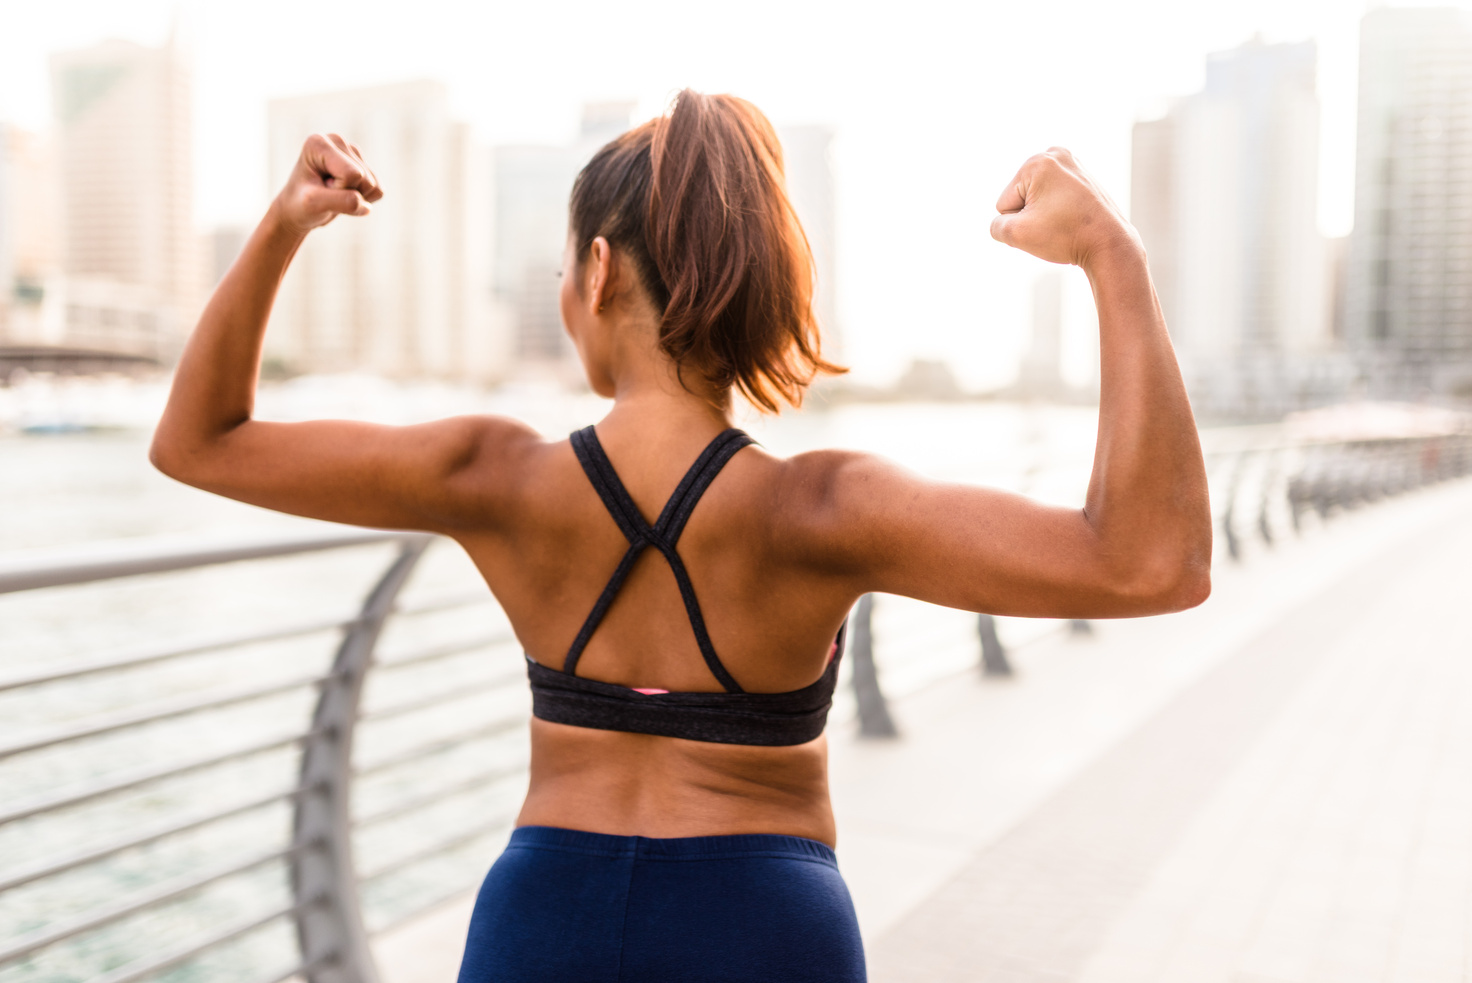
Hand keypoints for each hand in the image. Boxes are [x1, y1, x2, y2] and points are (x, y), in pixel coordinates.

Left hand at [272, 133, 382, 235]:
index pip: (351, 174)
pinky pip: (379, 190)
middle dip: (348, 193)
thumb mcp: (313, 204)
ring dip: (356, 198)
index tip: (318, 189)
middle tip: (325, 193)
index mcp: (319, 143)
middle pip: (364, 179)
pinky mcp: (363, 165)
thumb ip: (341, 201)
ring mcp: (352, 152)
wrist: (298, 210)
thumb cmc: (300, 205)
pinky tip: (344, 194)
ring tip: (333, 194)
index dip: (338, 190)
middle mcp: (337, 141)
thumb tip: (367, 206)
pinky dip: (364, 200)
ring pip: (374, 186)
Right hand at [989, 148, 1138, 268]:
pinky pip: (1054, 198)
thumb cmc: (1065, 236)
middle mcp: (1055, 154)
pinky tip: (1074, 216)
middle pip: (1020, 197)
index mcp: (1037, 162)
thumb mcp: (1016, 235)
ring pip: (1037, 199)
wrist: (1109, 244)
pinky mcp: (1082, 176)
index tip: (1046, 224)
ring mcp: (1072, 163)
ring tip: (1066, 220)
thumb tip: (1004, 221)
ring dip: (1044, 214)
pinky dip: (1059, 211)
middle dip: (1032, 215)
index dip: (1019, 221)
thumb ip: (996, 226)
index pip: (1004, 203)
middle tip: (1057, 223)